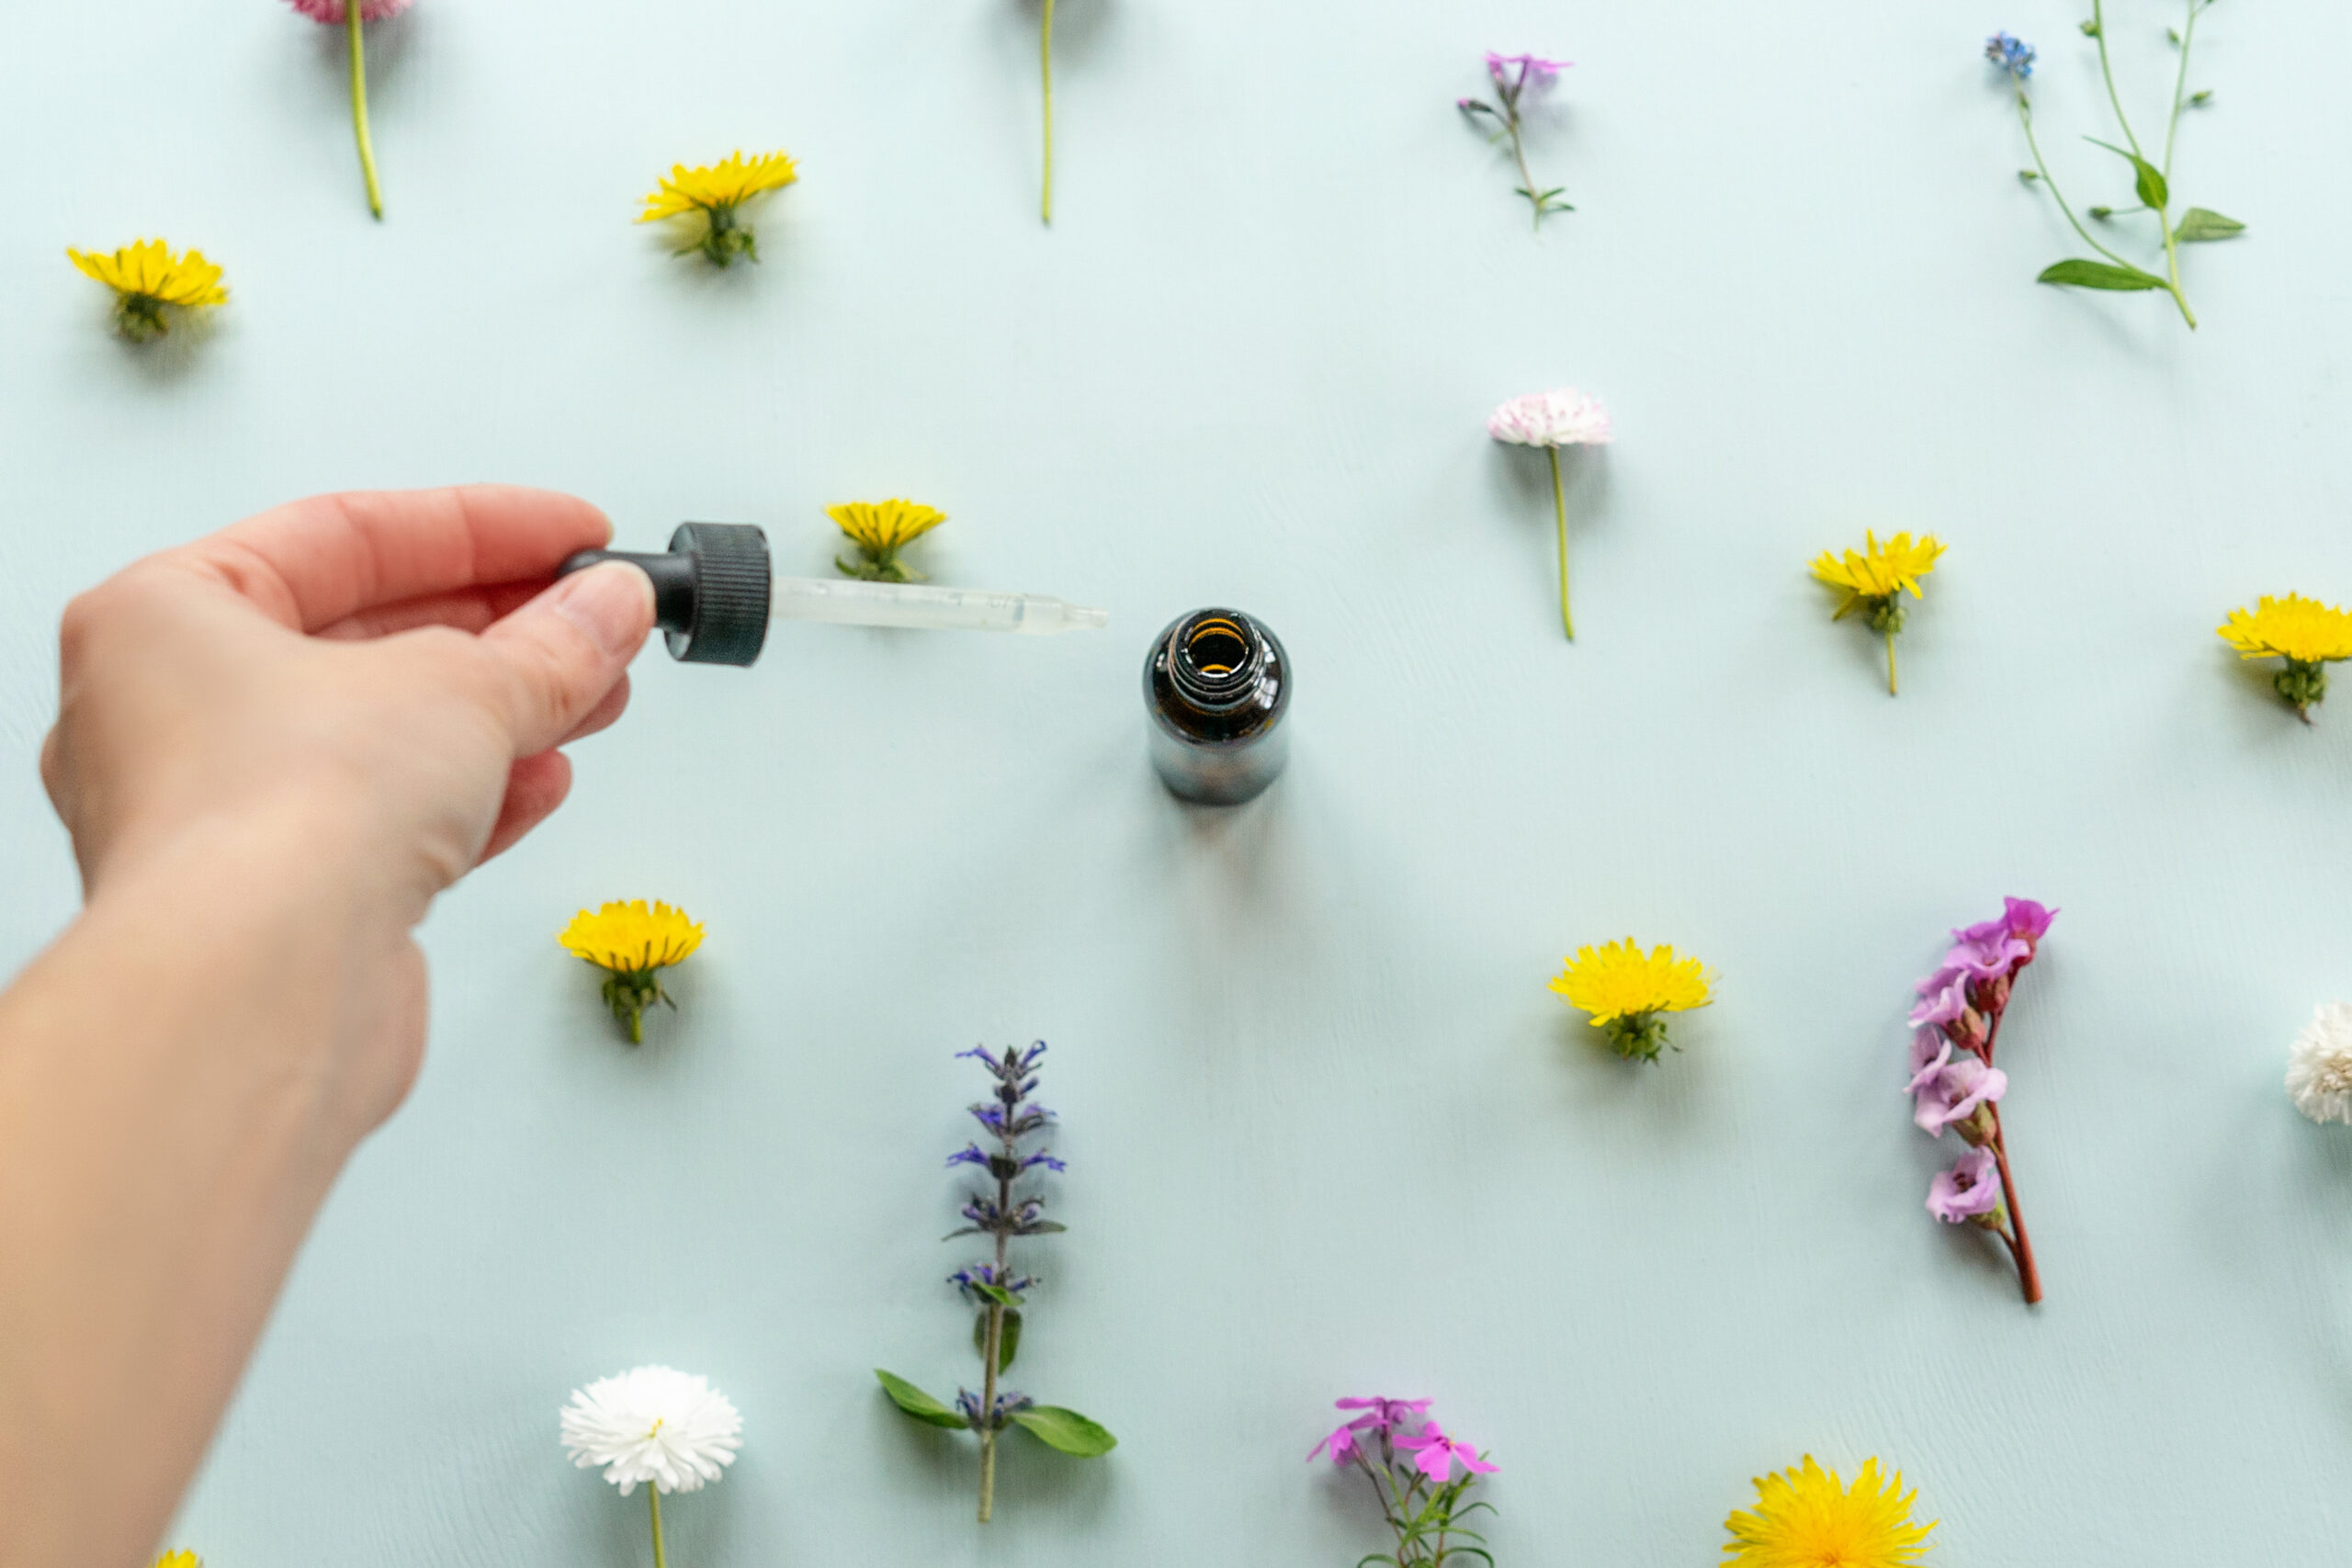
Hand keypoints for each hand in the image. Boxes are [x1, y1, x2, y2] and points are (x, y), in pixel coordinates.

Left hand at [37, 484, 652, 1121]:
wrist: (257, 993)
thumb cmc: (279, 818)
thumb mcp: (460, 686)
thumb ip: (549, 643)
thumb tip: (607, 607)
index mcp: (164, 617)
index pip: (346, 535)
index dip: (480, 527)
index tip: (571, 535)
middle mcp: (171, 712)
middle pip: (367, 636)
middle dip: (502, 628)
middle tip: (596, 615)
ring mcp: (221, 815)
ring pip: (383, 738)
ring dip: (501, 716)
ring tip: (596, 697)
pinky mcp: (276, 904)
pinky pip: (384, 825)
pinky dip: (469, 798)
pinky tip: (542, 781)